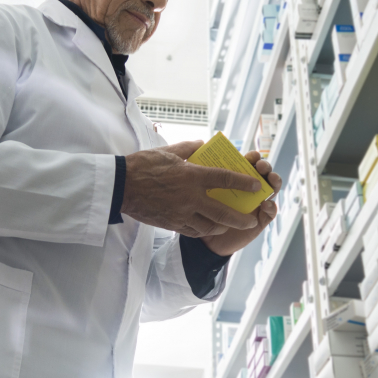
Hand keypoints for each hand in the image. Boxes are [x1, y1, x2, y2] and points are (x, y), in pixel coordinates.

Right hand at [122, 140, 263, 238]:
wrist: (121, 186)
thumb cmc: (143, 165)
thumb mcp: (168, 150)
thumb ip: (189, 148)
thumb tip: (202, 146)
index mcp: (192, 176)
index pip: (225, 179)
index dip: (244, 183)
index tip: (256, 186)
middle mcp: (190, 197)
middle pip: (223, 213)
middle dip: (241, 218)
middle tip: (252, 220)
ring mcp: (181, 213)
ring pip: (209, 226)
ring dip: (222, 226)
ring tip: (228, 223)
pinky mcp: (171, 223)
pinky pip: (193, 230)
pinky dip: (203, 229)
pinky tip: (207, 226)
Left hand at [199, 150, 281, 256]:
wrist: (204, 237)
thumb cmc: (202, 209)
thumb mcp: (200, 189)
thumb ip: (201, 171)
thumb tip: (200, 146)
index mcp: (236, 179)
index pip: (248, 164)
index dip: (253, 158)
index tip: (252, 156)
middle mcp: (248, 190)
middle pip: (262, 174)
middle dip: (265, 167)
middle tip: (261, 167)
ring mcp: (256, 204)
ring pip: (271, 190)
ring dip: (274, 183)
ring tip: (271, 180)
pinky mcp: (259, 220)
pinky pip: (270, 213)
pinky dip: (271, 207)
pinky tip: (266, 204)